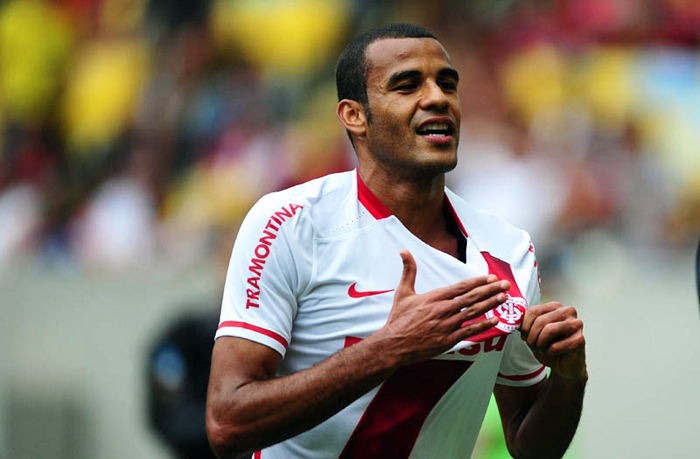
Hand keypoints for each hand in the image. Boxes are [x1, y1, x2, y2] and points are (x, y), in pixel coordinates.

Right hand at [371, 250, 509, 366]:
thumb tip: (403, 251)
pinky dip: (484, 325)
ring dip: (491, 304)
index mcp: (434, 297)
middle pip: (472, 297)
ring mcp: (447, 325)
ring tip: (504, 298)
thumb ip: (408, 271)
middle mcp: (443, 310)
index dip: (478, 282)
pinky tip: (496, 321)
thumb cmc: (398, 319)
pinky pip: (470, 331)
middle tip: (506, 284)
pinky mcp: (448, 340)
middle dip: (491, 290)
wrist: (394, 345)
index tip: (491, 277)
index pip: (461, 287)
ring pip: (474, 312)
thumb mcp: (403, 292)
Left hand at [521, 302, 586, 379]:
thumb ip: (525, 323)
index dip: (524, 326)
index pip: (533, 311)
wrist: (564, 365)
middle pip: (541, 320)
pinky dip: (549, 352)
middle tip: (532, 345)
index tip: (524, 335)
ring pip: (549, 330)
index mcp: (555, 306)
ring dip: (540, 344)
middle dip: (532, 336)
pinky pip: (556, 345)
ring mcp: (576, 324)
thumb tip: (512, 318)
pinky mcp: (580, 339)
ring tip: (541, 349)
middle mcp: (568, 311)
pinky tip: (551, 353)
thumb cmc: (549, 347)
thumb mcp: (533, 332)